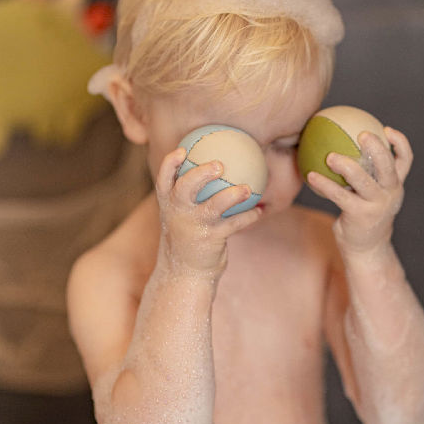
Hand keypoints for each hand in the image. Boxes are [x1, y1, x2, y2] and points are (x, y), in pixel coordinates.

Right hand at [155, 147, 261, 274]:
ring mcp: (194, 226)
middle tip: (219, 165)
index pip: (164, 179)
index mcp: (168, 203)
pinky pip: (235, 224)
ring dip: (233, 195)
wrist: (184, 273)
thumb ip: (187, 195)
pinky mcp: (211, 239)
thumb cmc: (185, 236)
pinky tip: (259, 210)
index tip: (183, 150)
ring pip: (214, 206)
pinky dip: (249, 215)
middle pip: (185, 187)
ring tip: (247, 189)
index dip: (170, 163)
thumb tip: (211, 166)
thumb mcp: (178, 215)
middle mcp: (178, 213)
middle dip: (201, 173)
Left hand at [307, 127, 412, 256]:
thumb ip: (366, 174)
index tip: (386, 128)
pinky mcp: (359, 216)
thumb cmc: (365, 213)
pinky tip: (311, 175)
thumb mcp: (372, 194)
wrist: (366, 248)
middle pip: (388, 167)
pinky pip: (339, 195)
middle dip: (378, 148)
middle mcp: (390, 193)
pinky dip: (324, 184)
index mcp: (395, 185)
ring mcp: (376, 205)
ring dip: (346, 166)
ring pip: (363, 180)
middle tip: (362, 134)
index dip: (400, 143)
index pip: (405, 160)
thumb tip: (343, 143)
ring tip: (330, 157)